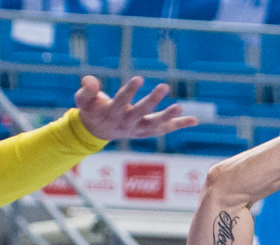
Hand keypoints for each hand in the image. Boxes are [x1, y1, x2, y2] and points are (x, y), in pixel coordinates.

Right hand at [76, 75, 197, 140]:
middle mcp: (127, 124)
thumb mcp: (84, 101)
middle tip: (164, 87)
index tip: (138, 78)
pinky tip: (195, 120)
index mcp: (112, 114)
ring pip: (155, 125)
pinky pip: (165, 129)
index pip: (121, 102)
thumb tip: (90, 80)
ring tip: (180, 106)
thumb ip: (86, 91)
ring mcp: (138, 130)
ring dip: (168, 117)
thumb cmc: (91, 111)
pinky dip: (180, 124)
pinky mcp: (148, 130)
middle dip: (152, 101)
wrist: (97, 132)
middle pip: (140, 113)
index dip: (129, 91)